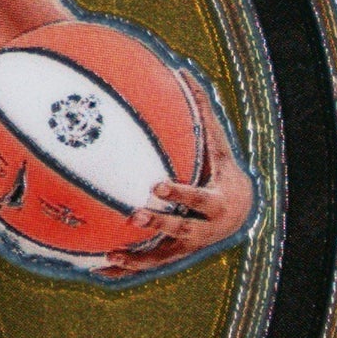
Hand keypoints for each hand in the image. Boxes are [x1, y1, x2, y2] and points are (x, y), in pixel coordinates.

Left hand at [105, 75, 254, 274]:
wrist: (240, 212)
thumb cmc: (222, 168)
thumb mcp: (218, 143)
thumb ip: (201, 111)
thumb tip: (181, 69)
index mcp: (217, 201)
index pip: (198, 198)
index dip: (180, 194)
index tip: (157, 185)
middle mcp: (205, 229)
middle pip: (180, 229)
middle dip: (158, 223)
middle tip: (132, 215)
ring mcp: (188, 246)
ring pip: (162, 255)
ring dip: (137, 257)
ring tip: (110, 253)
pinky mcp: (174, 255)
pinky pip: (148, 264)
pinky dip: (125, 268)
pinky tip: (97, 268)